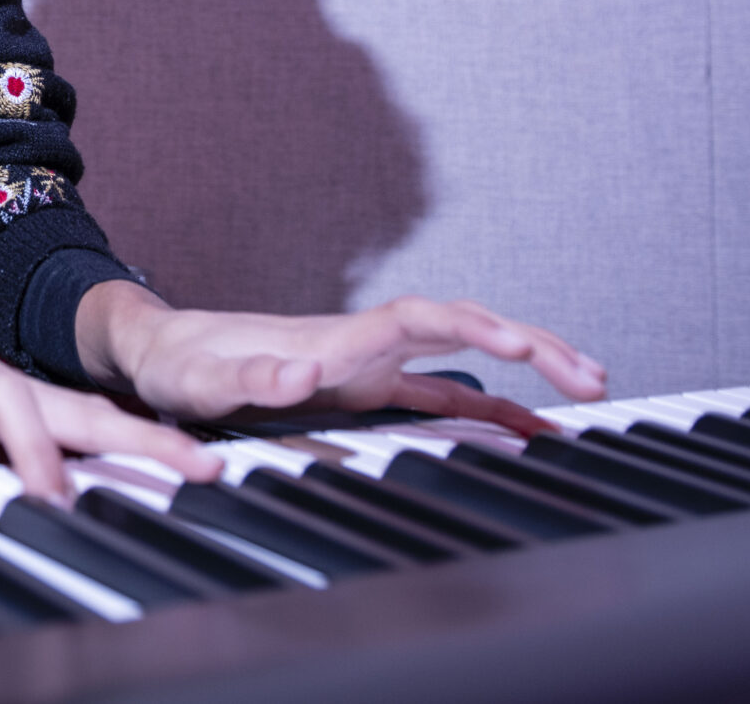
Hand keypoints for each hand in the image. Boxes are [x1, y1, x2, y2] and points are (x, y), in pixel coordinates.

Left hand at [78, 282, 609, 435]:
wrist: (157, 348)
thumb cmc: (177, 364)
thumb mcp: (201, 379)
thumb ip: (249, 379)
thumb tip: (302, 377)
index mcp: (332, 340)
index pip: (419, 323)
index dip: (475, 330)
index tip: (526, 349)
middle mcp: (359, 343)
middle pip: (460, 328)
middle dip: (528, 343)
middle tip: (593, 378)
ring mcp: (366, 361)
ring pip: (461, 355)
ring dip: (523, 365)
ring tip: (590, 389)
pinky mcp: (361, 385)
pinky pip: (440, 390)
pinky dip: (489, 404)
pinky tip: (529, 427)